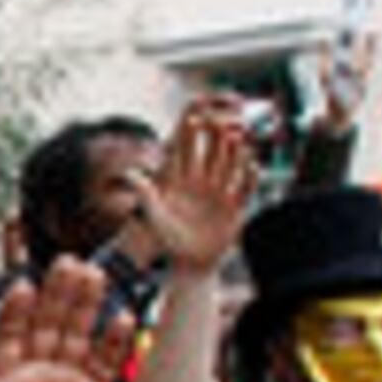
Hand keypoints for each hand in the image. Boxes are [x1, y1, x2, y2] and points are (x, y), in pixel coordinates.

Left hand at [0, 259, 125, 381]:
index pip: (7, 340)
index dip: (14, 314)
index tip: (21, 287)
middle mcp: (33, 377)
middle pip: (44, 328)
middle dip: (55, 296)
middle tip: (67, 264)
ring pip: (75, 335)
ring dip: (84, 305)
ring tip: (94, 275)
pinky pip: (106, 360)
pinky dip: (115, 341)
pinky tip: (123, 317)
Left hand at [139, 97, 254, 273]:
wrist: (189, 262)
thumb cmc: (168, 240)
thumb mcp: (155, 215)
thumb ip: (145, 193)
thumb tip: (128, 173)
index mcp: (181, 180)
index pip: (186, 152)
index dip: (190, 135)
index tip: (193, 118)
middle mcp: (202, 182)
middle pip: (212, 153)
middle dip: (217, 138)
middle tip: (221, 123)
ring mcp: (220, 192)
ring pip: (230, 165)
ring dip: (234, 152)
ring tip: (238, 137)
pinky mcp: (235, 205)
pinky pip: (245, 187)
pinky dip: (249, 177)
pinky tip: (253, 165)